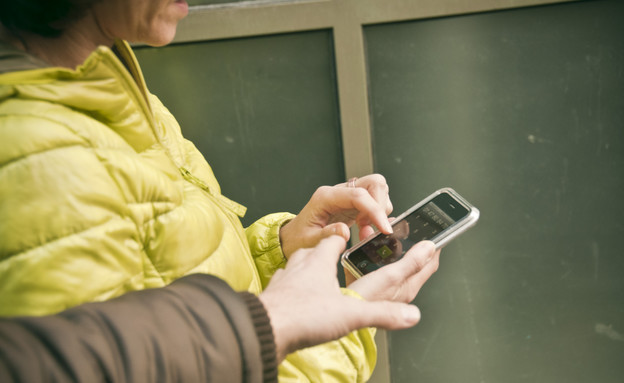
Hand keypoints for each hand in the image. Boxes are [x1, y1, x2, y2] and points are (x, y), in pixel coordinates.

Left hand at [259, 236, 424, 361]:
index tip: (355, 240)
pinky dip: (295, 289)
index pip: (335, 239)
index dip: (344, 238)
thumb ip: (382, 314)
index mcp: (319, 260)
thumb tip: (410, 315)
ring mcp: (284, 279)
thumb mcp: (349, 314)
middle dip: (328, 252)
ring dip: (311, 270)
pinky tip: (300, 300)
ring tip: (320, 281)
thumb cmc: (301, 316)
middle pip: (316, 249)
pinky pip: (286, 285)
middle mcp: (300, 264)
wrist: (262, 330)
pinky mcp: (273, 295)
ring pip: (299, 265)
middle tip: (339, 261)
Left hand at [279, 174, 393, 257]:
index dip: (375, 210)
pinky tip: (365, 228)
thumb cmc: (298, 238)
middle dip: (380, 206)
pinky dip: (377, 215)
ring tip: (366, 230)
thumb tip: (344, 232)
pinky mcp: (353, 203)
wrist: (294, 237)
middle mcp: (338, 191)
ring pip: (377, 189)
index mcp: (325, 197)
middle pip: (374, 183)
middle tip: (372, 228)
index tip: (384, 228)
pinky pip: (374, 200)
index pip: (358, 195)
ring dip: (379, 211)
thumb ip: (326, 235)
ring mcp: (347, 195)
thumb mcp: (308, 241)